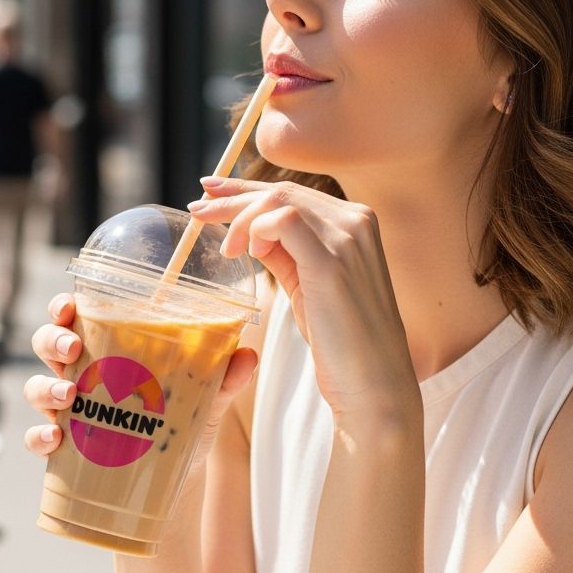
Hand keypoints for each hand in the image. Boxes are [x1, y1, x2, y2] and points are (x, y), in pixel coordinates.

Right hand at [22, 293, 257, 477]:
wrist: (175, 483)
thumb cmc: (184, 424)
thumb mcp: (208, 399)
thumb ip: (226, 378)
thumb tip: (248, 356)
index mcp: (111, 349)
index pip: (79, 317)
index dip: (64, 307)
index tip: (69, 306)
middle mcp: (83, 374)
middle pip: (49, 344)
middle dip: (52, 341)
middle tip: (71, 350)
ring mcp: (70, 411)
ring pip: (38, 388)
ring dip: (46, 389)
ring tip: (69, 397)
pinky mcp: (66, 450)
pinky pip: (37, 439)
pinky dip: (40, 437)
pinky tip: (55, 439)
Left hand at [187, 177, 419, 418]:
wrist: (375, 383)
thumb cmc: (342, 341)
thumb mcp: (310, 285)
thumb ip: (287, 253)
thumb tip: (252, 231)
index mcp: (357, 223)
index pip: (294, 193)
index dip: (247, 189)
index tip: (212, 192)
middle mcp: (357, 221)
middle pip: (283, 191)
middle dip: (233, 198)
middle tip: (198, 211)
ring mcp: (348, 238)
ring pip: (279, 201)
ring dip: (241, 218)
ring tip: (227, 251)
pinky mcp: (332, 263)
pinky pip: (283, 222)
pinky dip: (256, 230)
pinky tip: (248, 253)